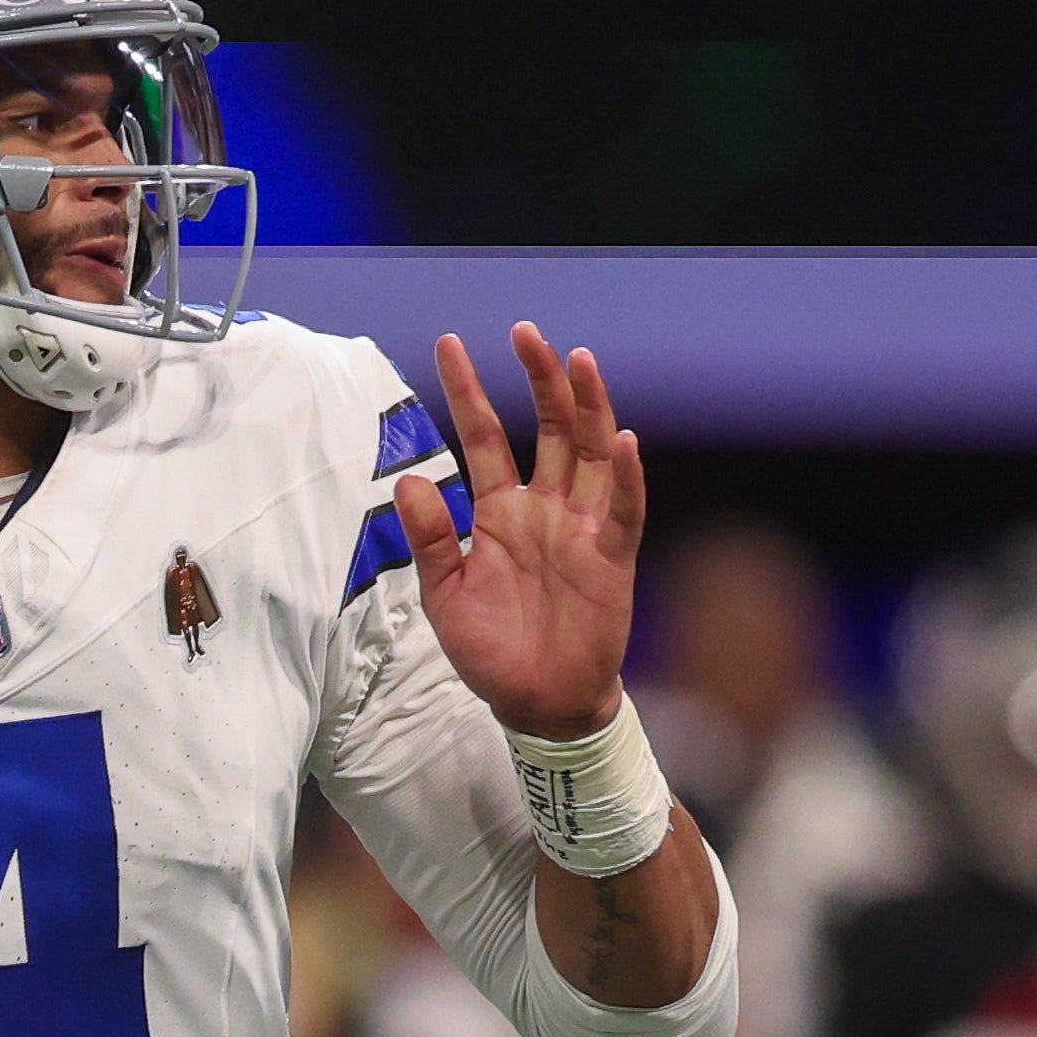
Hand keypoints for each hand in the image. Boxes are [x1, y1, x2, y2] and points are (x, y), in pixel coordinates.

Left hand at [394, 325, 645, 742]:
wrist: (538, 704)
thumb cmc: (491, 651)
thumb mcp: (446, 597)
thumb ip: (432, 540)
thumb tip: (409, 481)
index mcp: (500, 512)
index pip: (484, 436)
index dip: (467, 391)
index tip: (450, 345)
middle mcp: (545, 508)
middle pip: (547, 428)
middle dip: (539, 380)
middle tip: (526, 333)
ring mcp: (582, 529)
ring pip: (590, 453)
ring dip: (587, 407)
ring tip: (579, 361)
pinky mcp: (613, 558)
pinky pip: (624, 510)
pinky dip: (627, 476)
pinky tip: (624, 438)